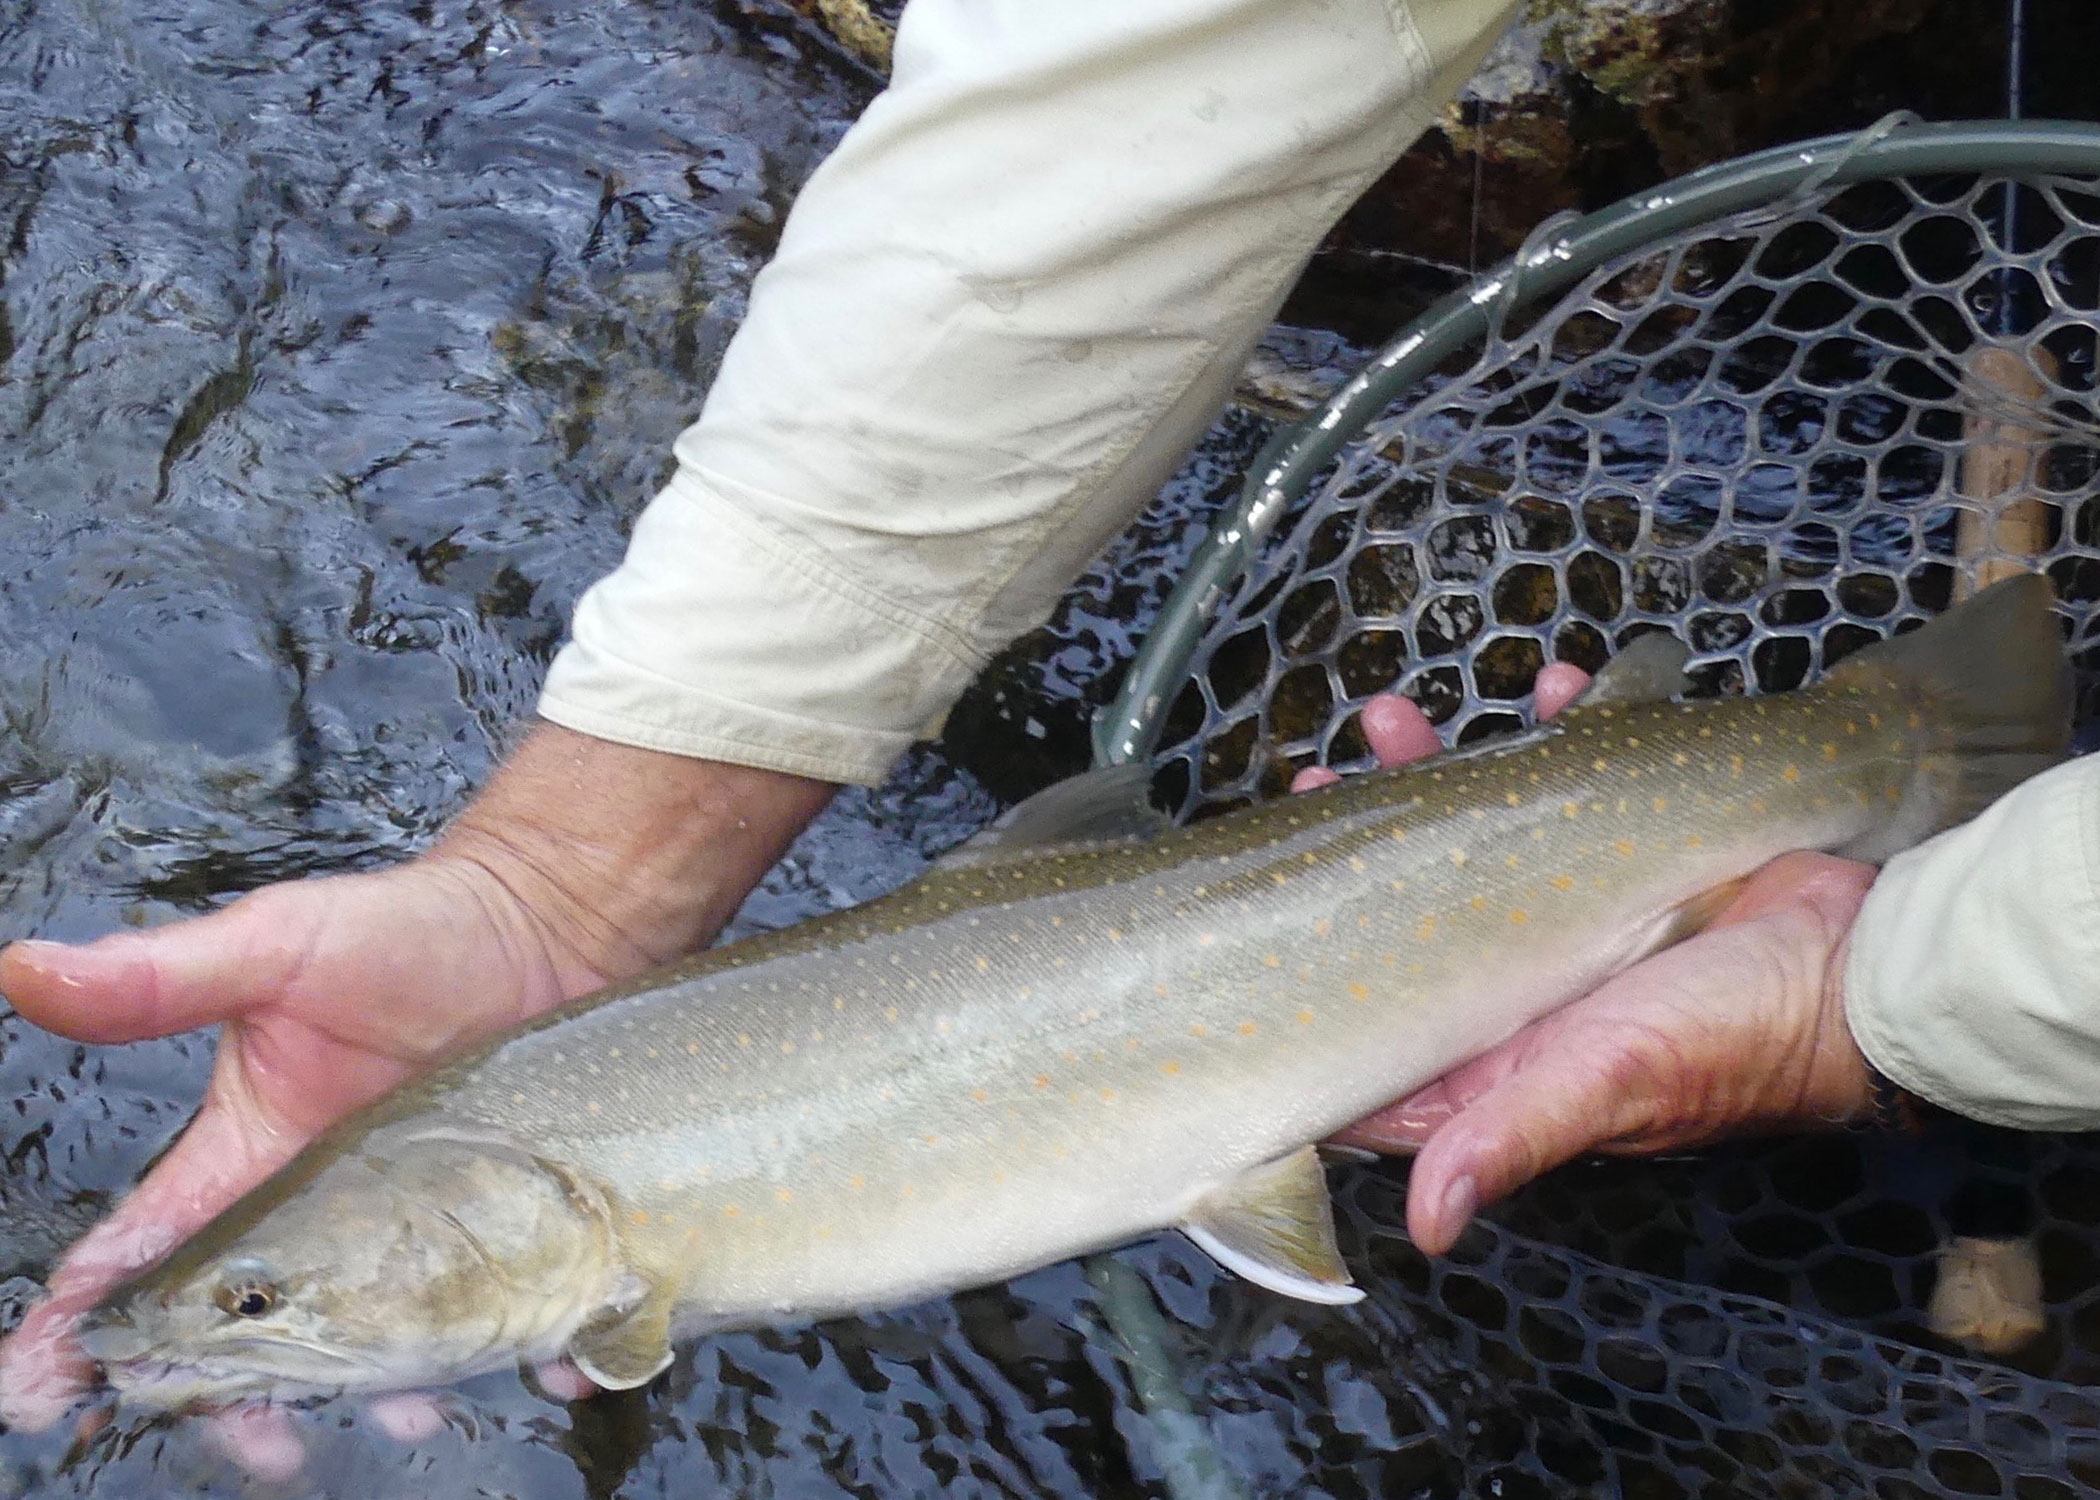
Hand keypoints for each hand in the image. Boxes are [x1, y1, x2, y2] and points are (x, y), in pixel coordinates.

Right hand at [0, 724, 831, 1459]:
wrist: (544, 921)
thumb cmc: (404, 930)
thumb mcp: (277, 945)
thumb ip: (161, 976)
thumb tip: (23, 968)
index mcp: (246, 1156)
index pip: (145, 1253)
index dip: (85, 1326)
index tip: (43, 1393)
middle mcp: (322, 1211)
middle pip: (257, 1335)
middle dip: (242, 1403)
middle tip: (261, 1447)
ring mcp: (418, 1225)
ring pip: (383, 1340)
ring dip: (385, 1387)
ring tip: (409, 1410)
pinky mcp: (511, 1224)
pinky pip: (517, 1304)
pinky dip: (533, 1347)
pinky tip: (555, 1362)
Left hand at [1293, 670, 1876, 1255]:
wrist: (1864, 967)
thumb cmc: (1731, 1038)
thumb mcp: (1604, 1083)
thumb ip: (1506, 1135)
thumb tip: (1425, 1228)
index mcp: (1489, 1054)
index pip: (1370, 1031)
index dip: (1305, 980)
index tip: (1249, 919)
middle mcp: (1511, 984)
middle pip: (1401, 910)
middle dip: (1355, 840)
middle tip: (1322, 775)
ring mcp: (1559, 908)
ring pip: (1466, 832)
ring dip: (1430, 772)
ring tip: (1394, 718)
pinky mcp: (1615, 845)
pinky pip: (1567, 778)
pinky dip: (1557, 731)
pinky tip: (1555, 686)